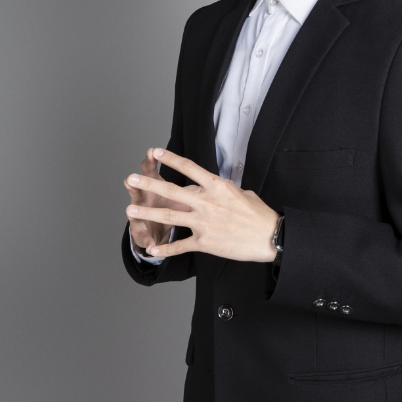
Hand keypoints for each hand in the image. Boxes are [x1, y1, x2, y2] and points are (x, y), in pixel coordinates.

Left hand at [125, 149, 279, 261]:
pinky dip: (165, 249)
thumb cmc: (258, 214)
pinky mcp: (205, 242)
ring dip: (148, 213)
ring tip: (131, 211)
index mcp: (217, 186)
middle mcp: (207, 202)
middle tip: (132, 179)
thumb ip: (220, 189)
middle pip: (172, 191)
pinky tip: (152, 250)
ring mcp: (204, 222)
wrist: (270, 236)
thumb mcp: (240, 192)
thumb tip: (209, 188)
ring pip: (170, 216)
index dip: (170, 158)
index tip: (155, 152)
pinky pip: (180, 245)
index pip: (189, 168)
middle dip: (149, 185)